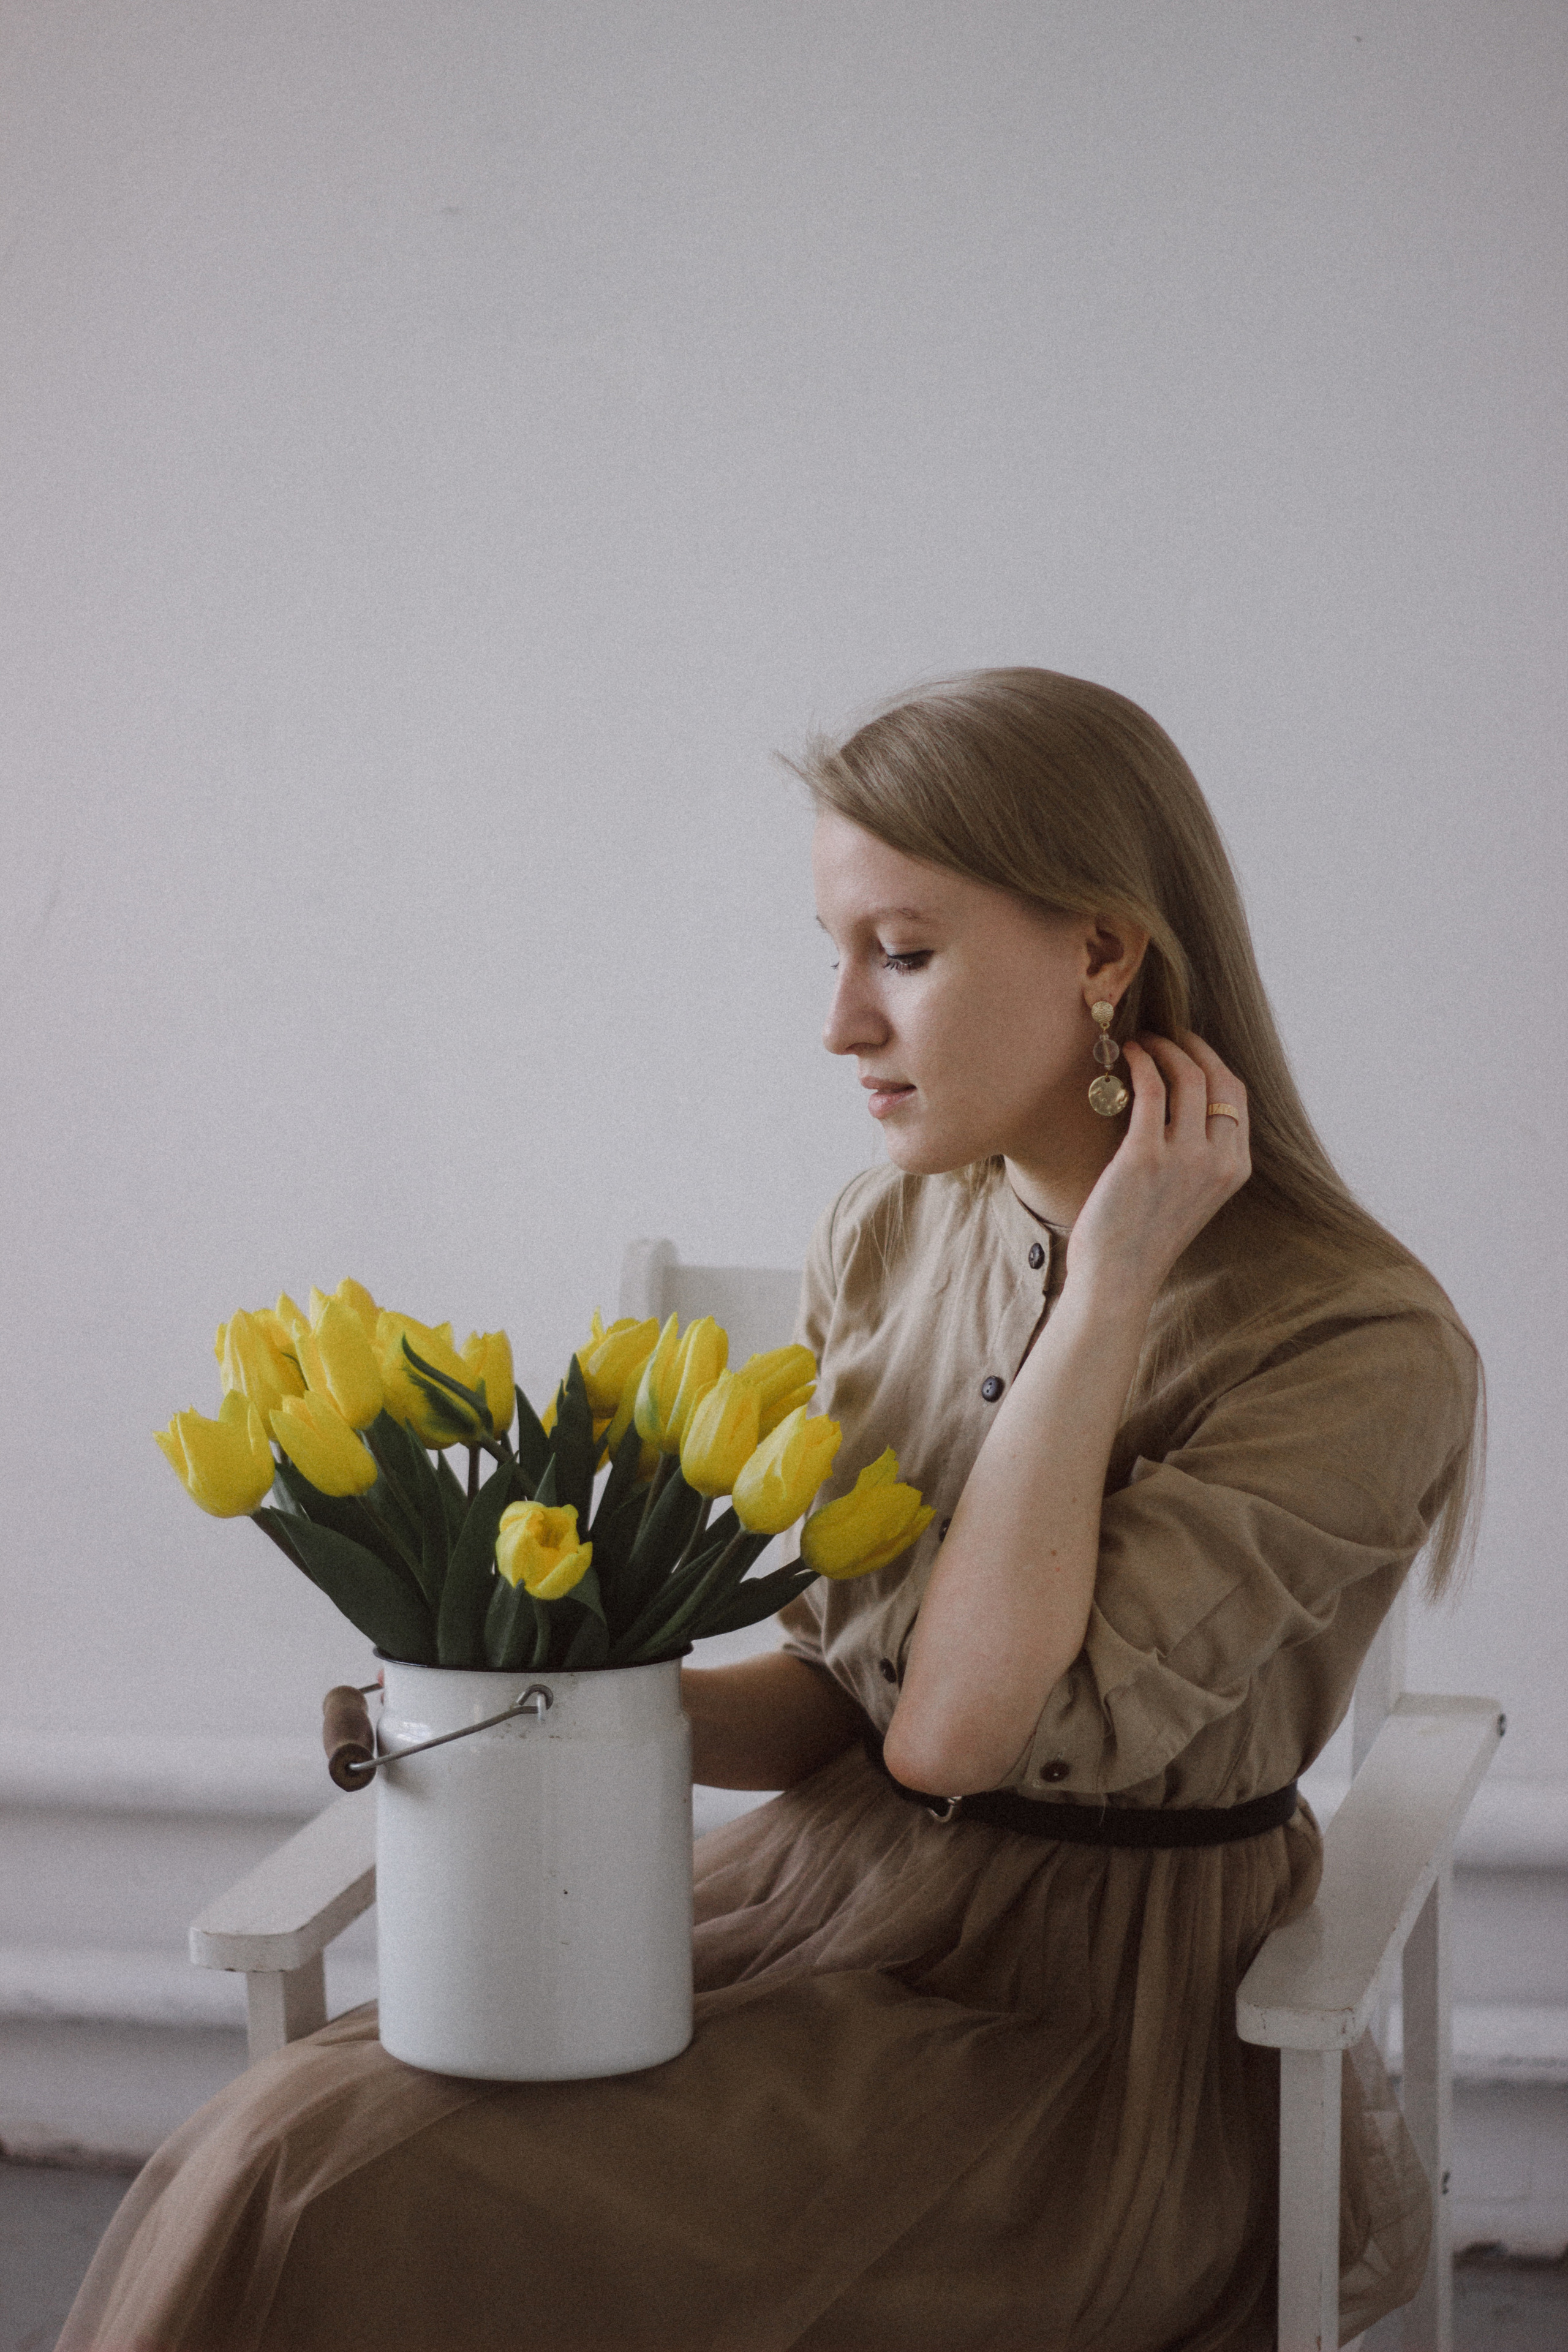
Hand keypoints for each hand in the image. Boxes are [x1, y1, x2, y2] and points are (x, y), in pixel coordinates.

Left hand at [1067, 1030, 1250, 1300]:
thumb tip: (1180, 1103)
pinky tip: (1126, 1055)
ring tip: (1140, 1040)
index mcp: (1235, 1170)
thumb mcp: (1191, 1194)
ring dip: (1163, 1048)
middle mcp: (1219, 1161)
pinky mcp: (1145, 1156)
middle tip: (1165, 1031)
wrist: (1118, 1279)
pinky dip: (1140, 1063)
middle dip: (1193, 1045)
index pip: (1237, 1097)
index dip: (1213, 1062)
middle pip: (1219, 1078)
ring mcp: (1185, 1158)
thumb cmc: (1144, 1237)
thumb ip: (1198, 1155)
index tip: (1189, 1047)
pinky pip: (1150, 1091)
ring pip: (1188, 1076)